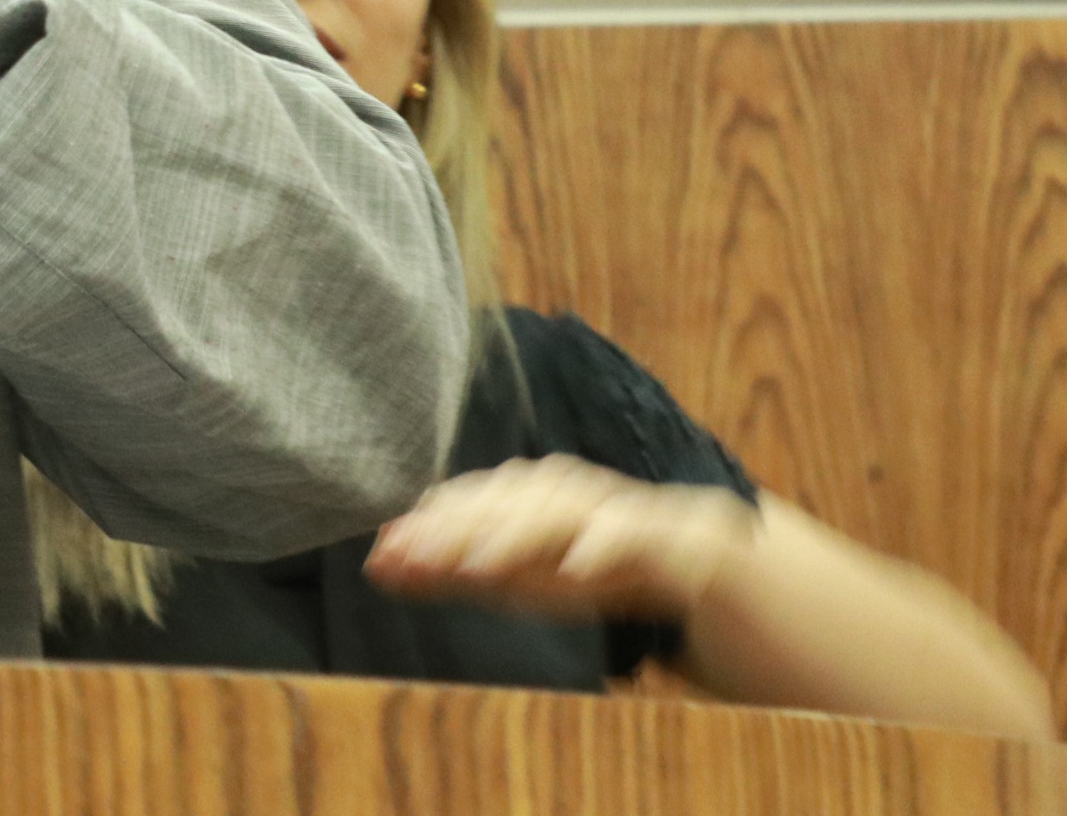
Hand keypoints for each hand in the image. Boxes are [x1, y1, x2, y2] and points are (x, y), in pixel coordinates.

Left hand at [365, 455, 759, 622]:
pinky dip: (600, 546)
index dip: (423, 529)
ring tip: (478, 565)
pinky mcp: (657, 533)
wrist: (690, 560)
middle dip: (454, 534)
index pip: (464, 504)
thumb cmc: (583, 563)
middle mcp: (559, 490)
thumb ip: (449, 569)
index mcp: (523, 493)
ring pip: (555, 514)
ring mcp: (607, 506)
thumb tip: (376, 564)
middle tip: (416, 561)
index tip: (381, 555)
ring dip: (516, 536)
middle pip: (499, 505)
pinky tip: (577, 568)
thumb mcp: (514, 576)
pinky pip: (628, 535)